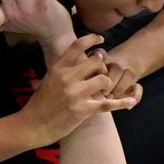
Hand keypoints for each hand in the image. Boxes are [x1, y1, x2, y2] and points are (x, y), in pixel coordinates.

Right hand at [23, 34, 139, 145]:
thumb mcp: (49, 79)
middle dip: (103, 67)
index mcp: (58, 68)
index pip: (77, 45)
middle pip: (96, 61)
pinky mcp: (82, 110)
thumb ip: (64, 69)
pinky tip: (130, 100)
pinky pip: (107, 104)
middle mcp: (67, 77)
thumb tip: (83, 58)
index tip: (101, 40)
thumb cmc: (40, 102)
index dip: (92, 39)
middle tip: (102, 74)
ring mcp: (75, 94)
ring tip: (104, 90)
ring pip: (103, 79)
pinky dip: (121, 102)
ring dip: (107, 84)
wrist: (32, 124)